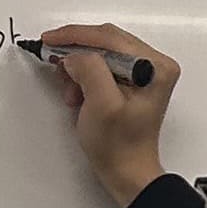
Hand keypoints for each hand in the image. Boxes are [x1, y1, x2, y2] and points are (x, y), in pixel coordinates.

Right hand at [32, 22, 179, 207]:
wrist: (126, 171)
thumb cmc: (119, 146)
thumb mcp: (101, 105)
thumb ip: (90, 70)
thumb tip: (75, 54)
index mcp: (156, 66)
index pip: (110, 37)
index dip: (75, 36)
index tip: (50, 39)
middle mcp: (154, 65)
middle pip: (105, 41)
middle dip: (76, 52)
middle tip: (52, 59)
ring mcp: (143, 72)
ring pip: (100, 53)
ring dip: (79, 68)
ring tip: (70, 90)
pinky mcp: (131, 81)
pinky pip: (101, 66)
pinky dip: (84, 76)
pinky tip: (77, 93)